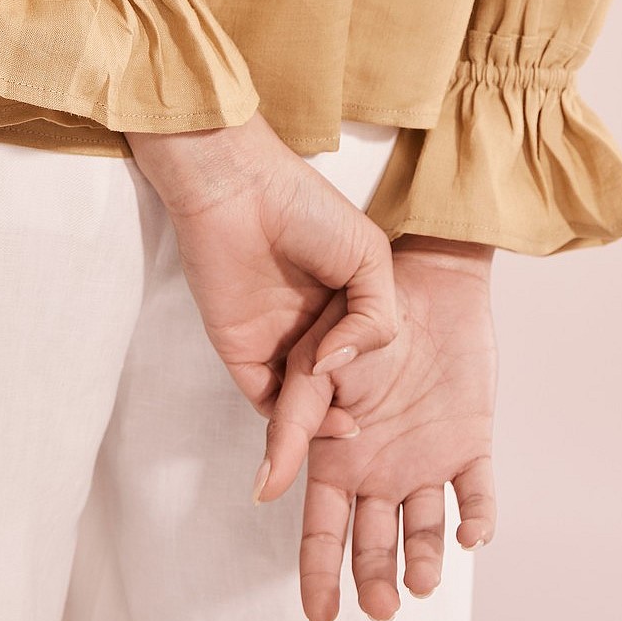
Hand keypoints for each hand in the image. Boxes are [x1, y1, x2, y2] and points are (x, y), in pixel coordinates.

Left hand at [126, 110, 397, 426]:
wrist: (238, 190)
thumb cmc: (306, 207)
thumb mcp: (369, 256)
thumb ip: (375, 318)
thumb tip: (337, 365)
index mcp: (344, 302)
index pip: (361, 357)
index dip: (372, 381)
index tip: (383, 394)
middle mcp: (311, 325)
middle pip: (330, 385)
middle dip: (344, 415)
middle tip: (362, 431)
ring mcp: (276, 339)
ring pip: (298, 400)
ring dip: (316, 425)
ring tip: (341, 429)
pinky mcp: (239, 348)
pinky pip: (263, 396)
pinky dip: (284, 419)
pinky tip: (313, 417)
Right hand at [254, 233, 497, 620]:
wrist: (421, 278)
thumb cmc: (353, 319)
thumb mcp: (312, 369)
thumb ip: (292, 425)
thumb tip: (263, 487)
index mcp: (338, 459)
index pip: (323, 532)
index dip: (320, 576)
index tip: (321, 617)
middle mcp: (380, 468)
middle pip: (374, 544)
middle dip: (376, 581)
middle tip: (383, 604)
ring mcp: (426, 458)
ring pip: (425, 530)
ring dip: (424, 560)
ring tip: (422, 578)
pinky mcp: (470, 442)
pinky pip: (477, 493)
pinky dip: (477, 518)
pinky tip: (469, 532)